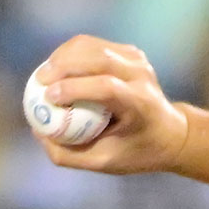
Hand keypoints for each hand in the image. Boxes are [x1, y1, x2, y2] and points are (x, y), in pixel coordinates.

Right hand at [33, 35, 188, 173]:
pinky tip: (59, 68)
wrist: (171, 132)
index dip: (75, 88)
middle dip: (64, 66)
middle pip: (100, 59)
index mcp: (141, 105)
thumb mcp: (104, 162)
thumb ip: (68, 153)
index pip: (108, 87)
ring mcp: (139, 63)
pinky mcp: (132, 54)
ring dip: (64, 56)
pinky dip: (72, 53)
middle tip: (38, 81)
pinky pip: (94, 45)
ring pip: (94, 46)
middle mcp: (142, 78)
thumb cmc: (136, 150)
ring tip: (45, 75)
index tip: (48, 97)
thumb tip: (37, 130)